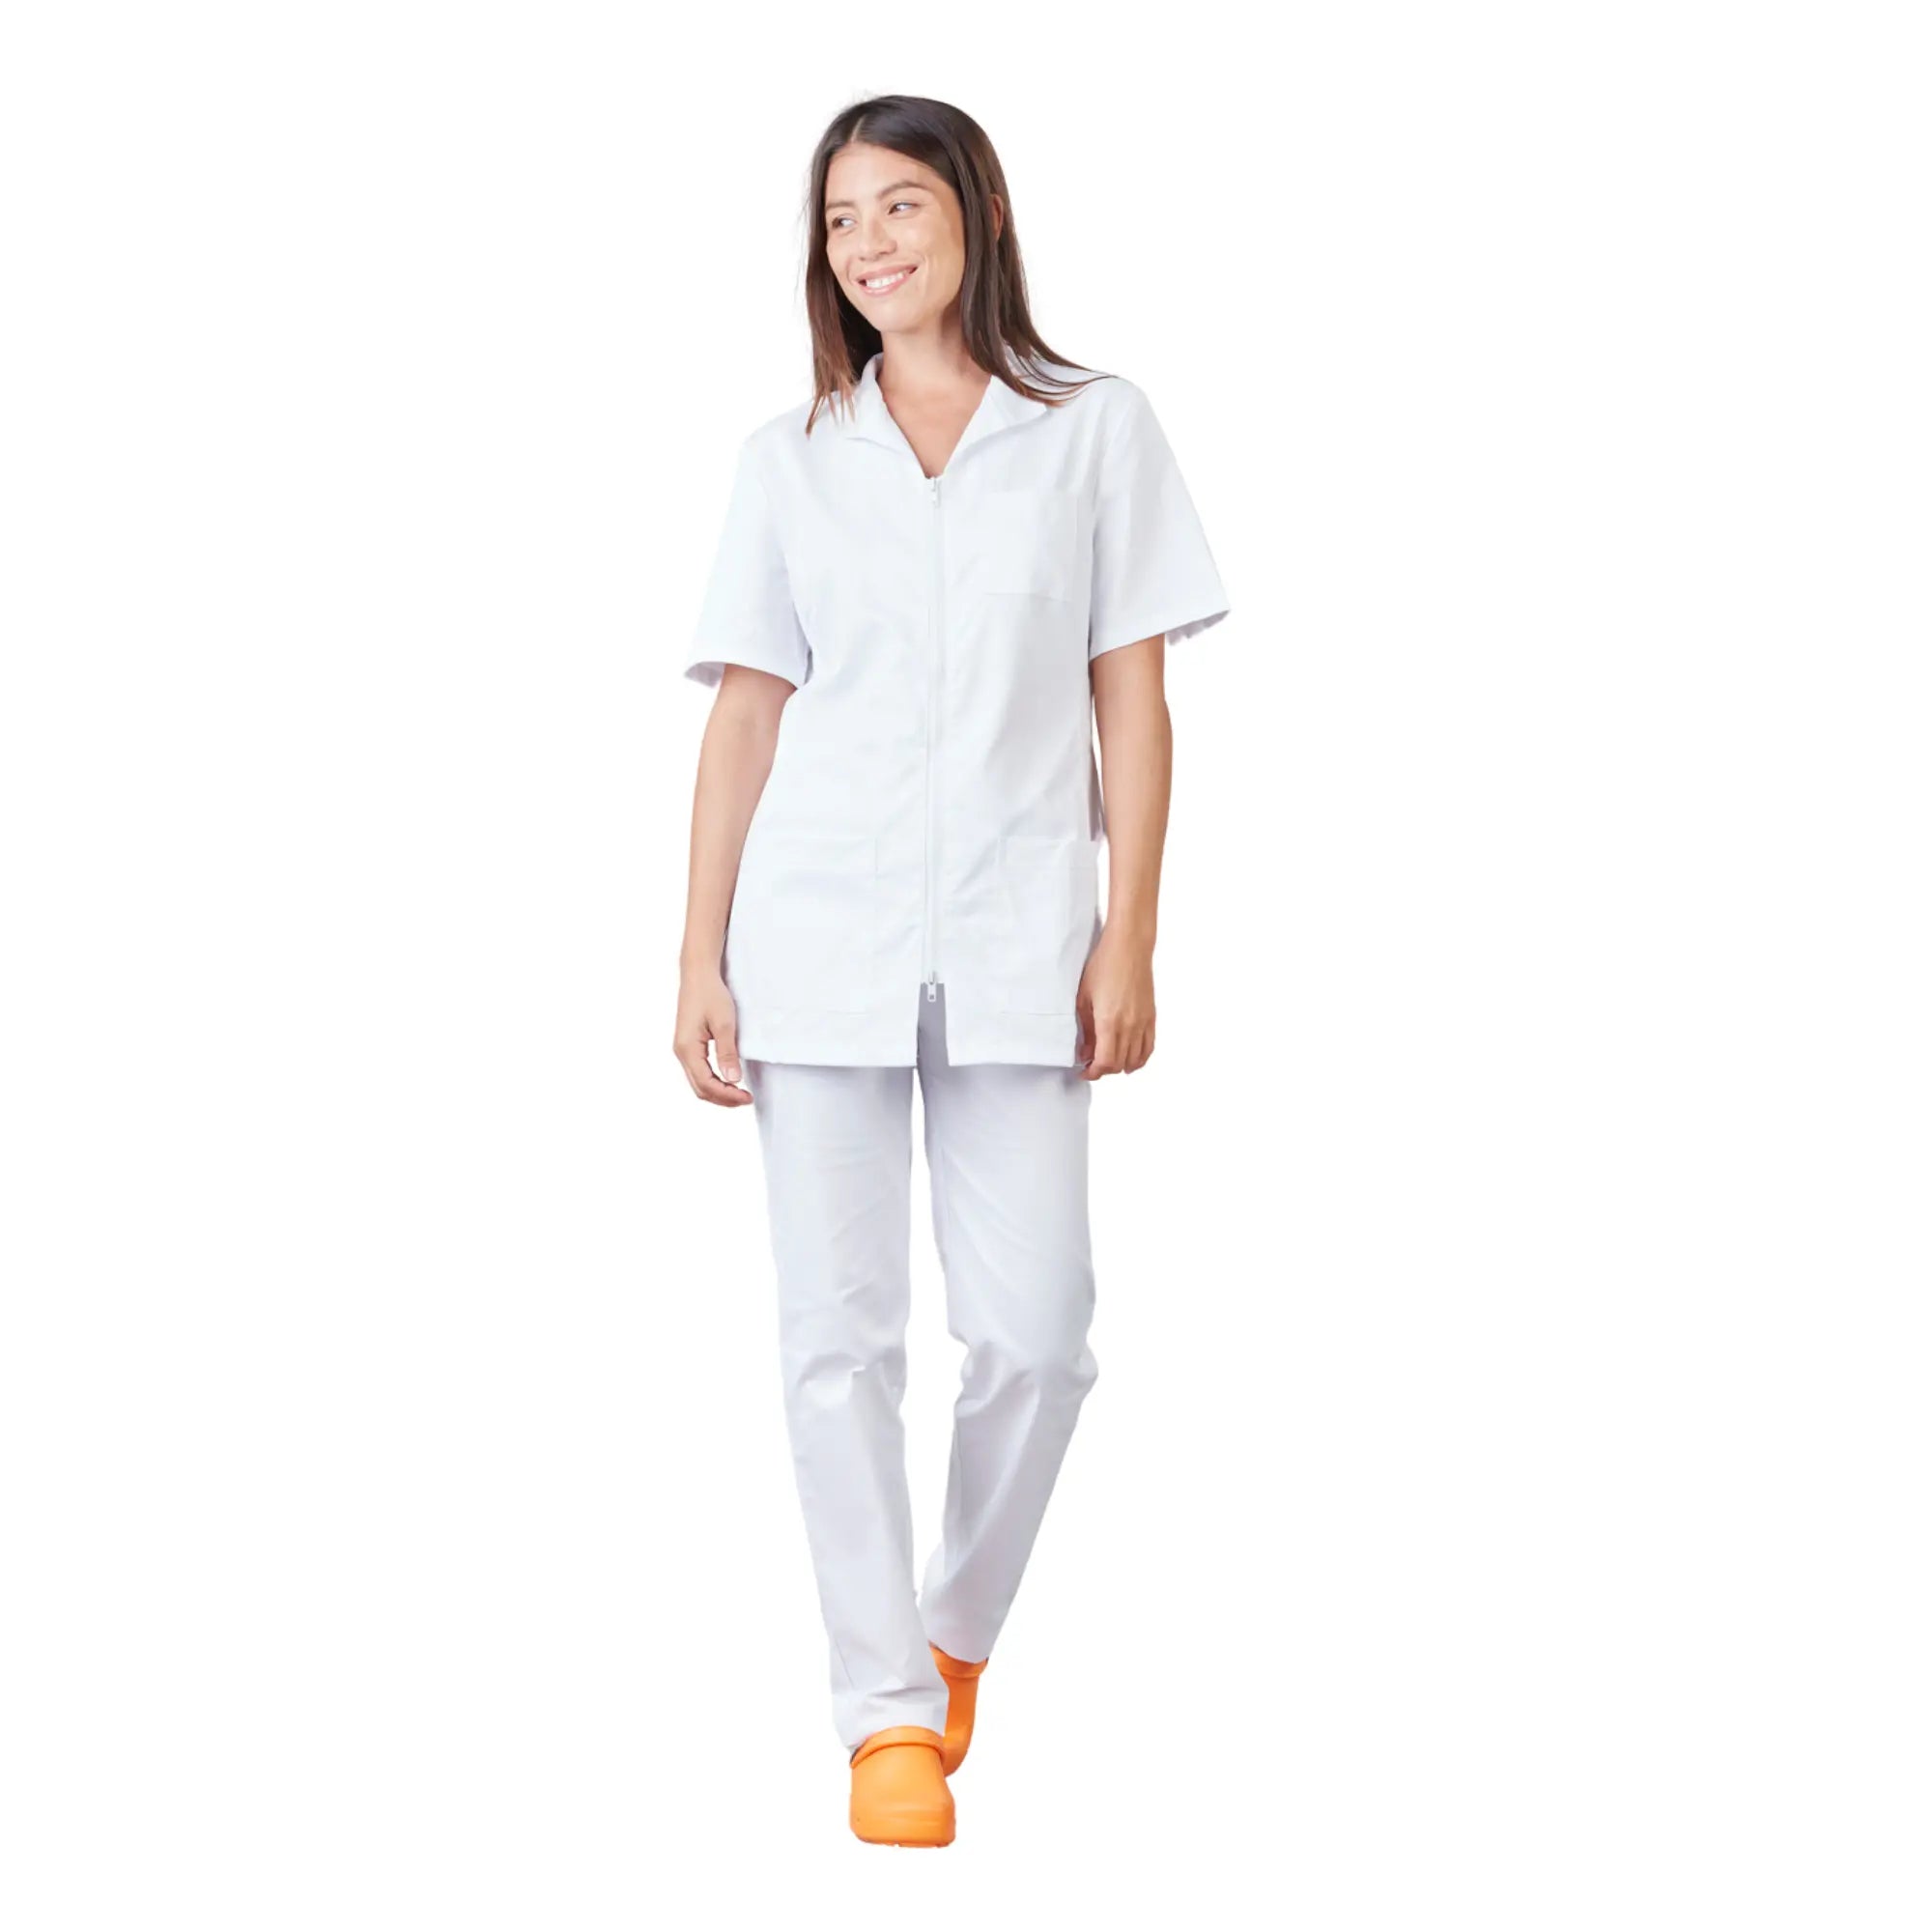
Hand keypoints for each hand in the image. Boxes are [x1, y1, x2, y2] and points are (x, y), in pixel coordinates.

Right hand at [673, 966, 753, 1105]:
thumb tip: (733, 1079)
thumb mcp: (724, 1024)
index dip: (727, 1095)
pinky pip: (698, 1071)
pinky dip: (713, 1081)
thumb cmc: (711, 994)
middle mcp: (681, 1053)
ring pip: (698, 1082)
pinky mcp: (688, 1045)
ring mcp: (683, 1049)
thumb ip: (728, 1053)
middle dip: (723, 1098)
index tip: (747, 1097)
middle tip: (746, 1099)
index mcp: (687, 1049)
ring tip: (739, 1093)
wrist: (698, 974)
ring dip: (718, 1091)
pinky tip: (727, 1080)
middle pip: (700, 1088)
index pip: (706, 1084)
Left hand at [1074, 928, 1155, 1078]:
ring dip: (1121, 1066)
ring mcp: (1143, 1023)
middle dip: (1104, 1070)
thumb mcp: (1083, 997)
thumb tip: (1084, 1051)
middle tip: (1091, 1064)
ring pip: (1135, 1060)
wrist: (1129, 947)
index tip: (1084, 1071)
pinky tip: (1130, 1060)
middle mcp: (1129, 1026)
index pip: (1105, 1062)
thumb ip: (1084, 1029)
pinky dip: (1139, 1058)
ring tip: (1108, 1061)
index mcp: (1109, 1022)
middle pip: (1119, 1064)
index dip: (1093, 1073)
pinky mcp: (1151, 1017)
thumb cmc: (1104, 965)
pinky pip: (1149, 1047)